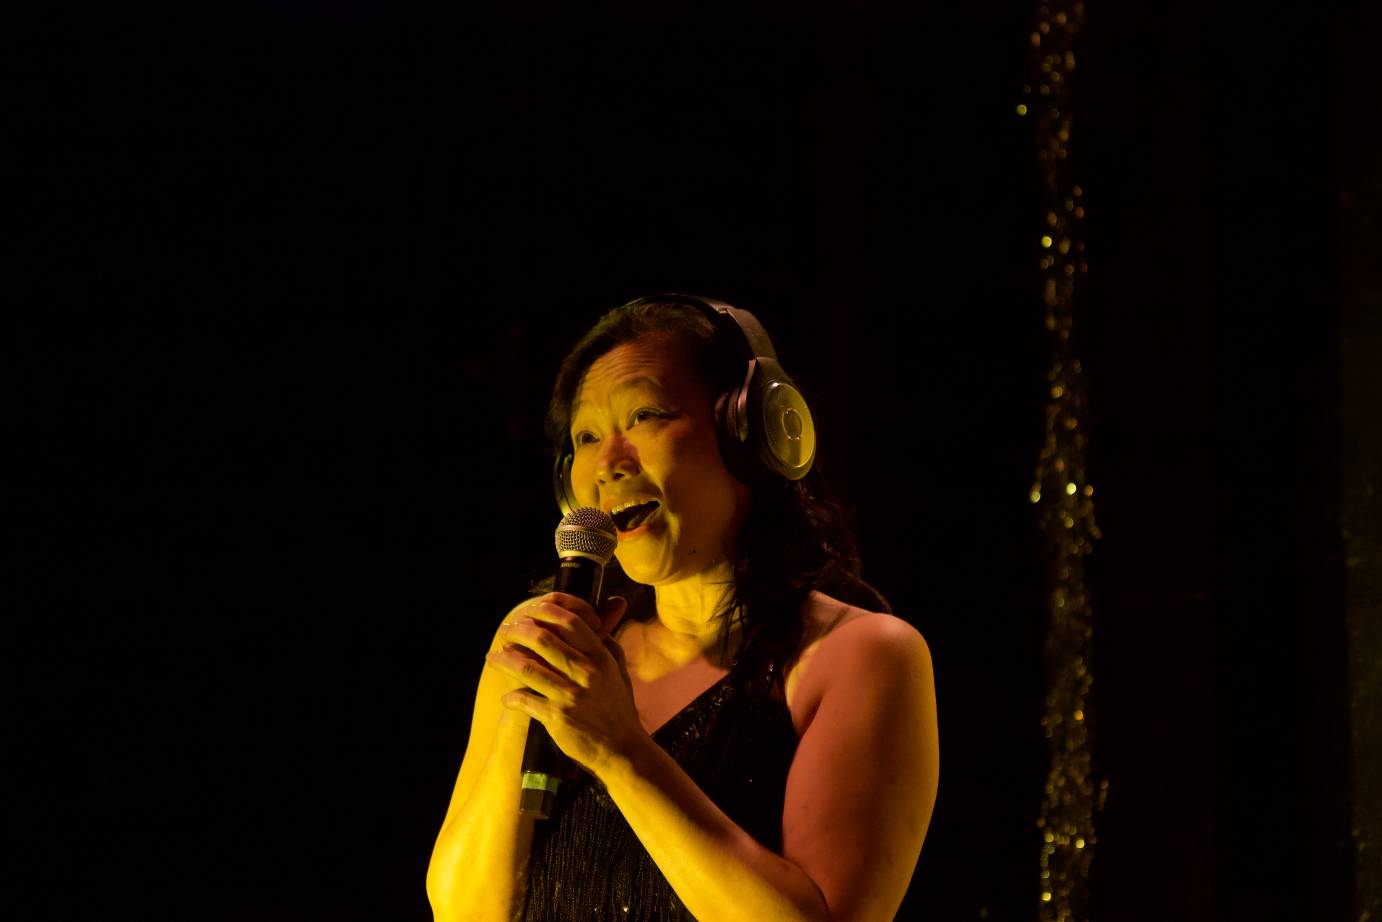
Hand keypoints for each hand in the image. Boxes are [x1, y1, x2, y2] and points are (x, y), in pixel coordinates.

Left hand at [485, 592, 642, 777]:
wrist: (621, 750)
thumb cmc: (619, 710)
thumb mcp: (619, 673)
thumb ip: (609, 647)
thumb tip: (599, 626)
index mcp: (600, 657)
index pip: (570, 622)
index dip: (546, 612)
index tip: (530, 612)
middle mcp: (585, 672)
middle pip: (543, 639)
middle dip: (518, 631)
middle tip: (506, 631)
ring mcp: (569, 694)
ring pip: (527, 668)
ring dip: (504, 660)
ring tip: (493, 658)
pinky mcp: (556, 717)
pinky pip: (525, 700)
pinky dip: (511, 698)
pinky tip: (507, 698)